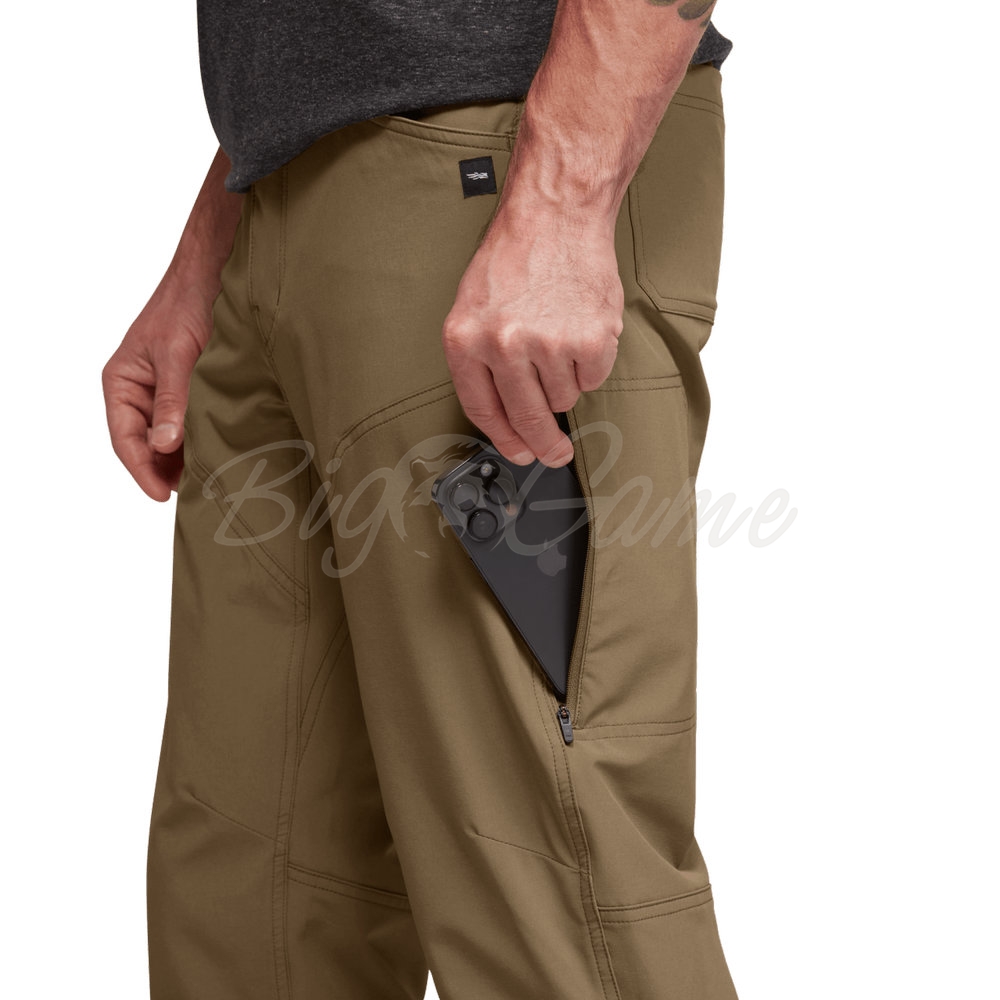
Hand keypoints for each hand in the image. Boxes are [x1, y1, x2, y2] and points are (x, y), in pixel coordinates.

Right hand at [102, 278, 212, 500]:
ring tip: (211, 479)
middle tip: (197, 492)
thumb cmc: (187, 304)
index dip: (142, 470)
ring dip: (187, 458)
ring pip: (171, 440)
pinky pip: (192, 426)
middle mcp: (139, 393)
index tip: (163, 495)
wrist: (216, 274)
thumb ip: (172, 400)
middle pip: (147, 446)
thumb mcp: (178, 355)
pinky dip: (202, 441)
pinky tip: (219, 454)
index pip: (124, 439)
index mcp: (121, 383)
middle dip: (167, 470)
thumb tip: (164, 444)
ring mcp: (166, 395)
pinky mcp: (192, 394)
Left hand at [442, 206, 622, 466]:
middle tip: (554, 453)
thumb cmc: (514, 258)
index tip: (519, 454)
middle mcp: (504, 346)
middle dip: (543, 444)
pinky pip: (593, 379)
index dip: (504, 440)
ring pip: (564, 398)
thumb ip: (480, 360)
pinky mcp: (589, 341)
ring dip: (565, 381)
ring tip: (560, 339)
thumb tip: (505, 416)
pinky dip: (590, 364)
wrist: (555, 216)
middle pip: (528, 418)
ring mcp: (549, 345)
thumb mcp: (472, 307)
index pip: (483, 410)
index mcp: (466, 340)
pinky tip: (580, 330)